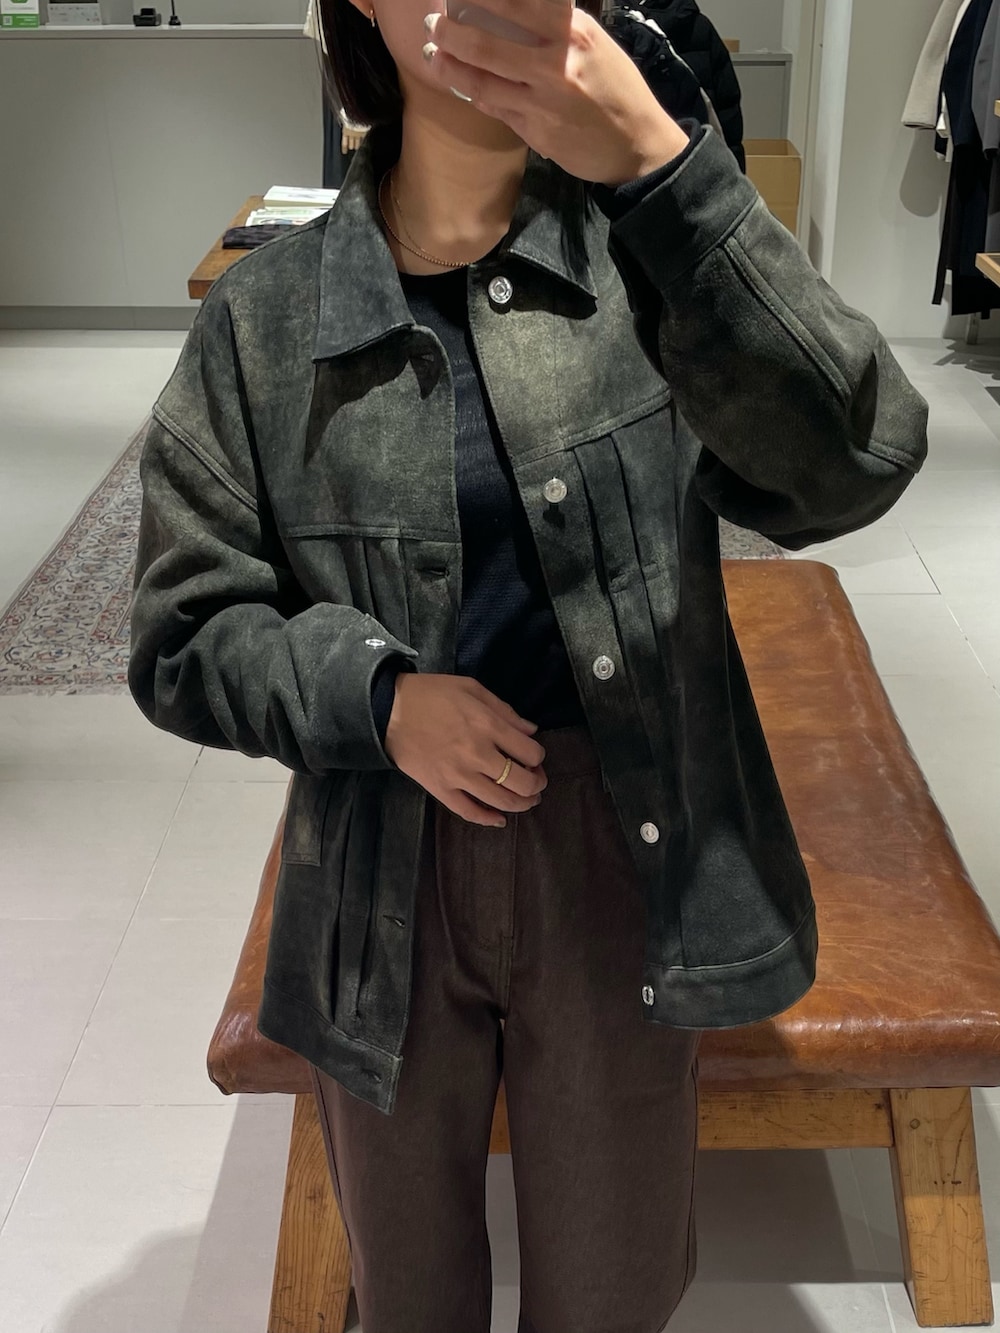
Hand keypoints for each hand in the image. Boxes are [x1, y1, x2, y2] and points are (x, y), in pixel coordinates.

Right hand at [385, 673, 547, 826]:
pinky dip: (488, 819)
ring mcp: (458, 776)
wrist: (388, 710)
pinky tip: (499, 819)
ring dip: (521, 804)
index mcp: (488, 726)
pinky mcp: (440, 789)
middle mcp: (478, 754)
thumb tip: (531, 731)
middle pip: (522, 783)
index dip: (539, 757)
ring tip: (526, 800)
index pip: (531, 753)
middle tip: (536, 781)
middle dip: (537, 784)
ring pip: (501, 801)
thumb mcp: (472, 688)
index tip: (534, 756)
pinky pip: (469, 812)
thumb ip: (505, 710)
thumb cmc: (431, 694)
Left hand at [422, 0, 690, 185]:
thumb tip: (512, 11)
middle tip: (433, 22)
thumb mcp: (593, 44)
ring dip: (451, 66)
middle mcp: (557, 63)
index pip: (516, 2)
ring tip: (435, 54)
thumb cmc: (617, 90)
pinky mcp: (536, 132)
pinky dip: (475, 95)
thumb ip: (556, 28)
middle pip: (487, 42)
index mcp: (573, 31)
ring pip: (482, 80)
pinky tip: (462, 86)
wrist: (638, 145)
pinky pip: (496, 108)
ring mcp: (543, 101)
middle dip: (451, 30)